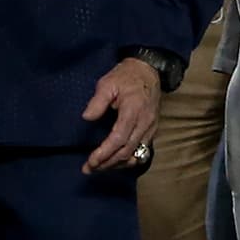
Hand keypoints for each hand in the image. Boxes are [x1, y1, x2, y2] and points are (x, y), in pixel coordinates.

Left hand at [82, 57, 161, 174]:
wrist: (148, 70)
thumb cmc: (126, 76)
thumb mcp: (108, 83)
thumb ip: (98, 101)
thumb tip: (87, 118)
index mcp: (133, 111)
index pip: (118, 139)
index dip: (104, 153)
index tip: (91, 161)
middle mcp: (145, 123)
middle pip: (126, 151)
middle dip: (107, 163)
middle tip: (89, 169)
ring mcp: (151, 128)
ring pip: (135, 155)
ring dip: (117, 164)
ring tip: (100, 168)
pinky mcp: (152, 130)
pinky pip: (141, 151)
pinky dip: (127, 158)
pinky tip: (115, 161)